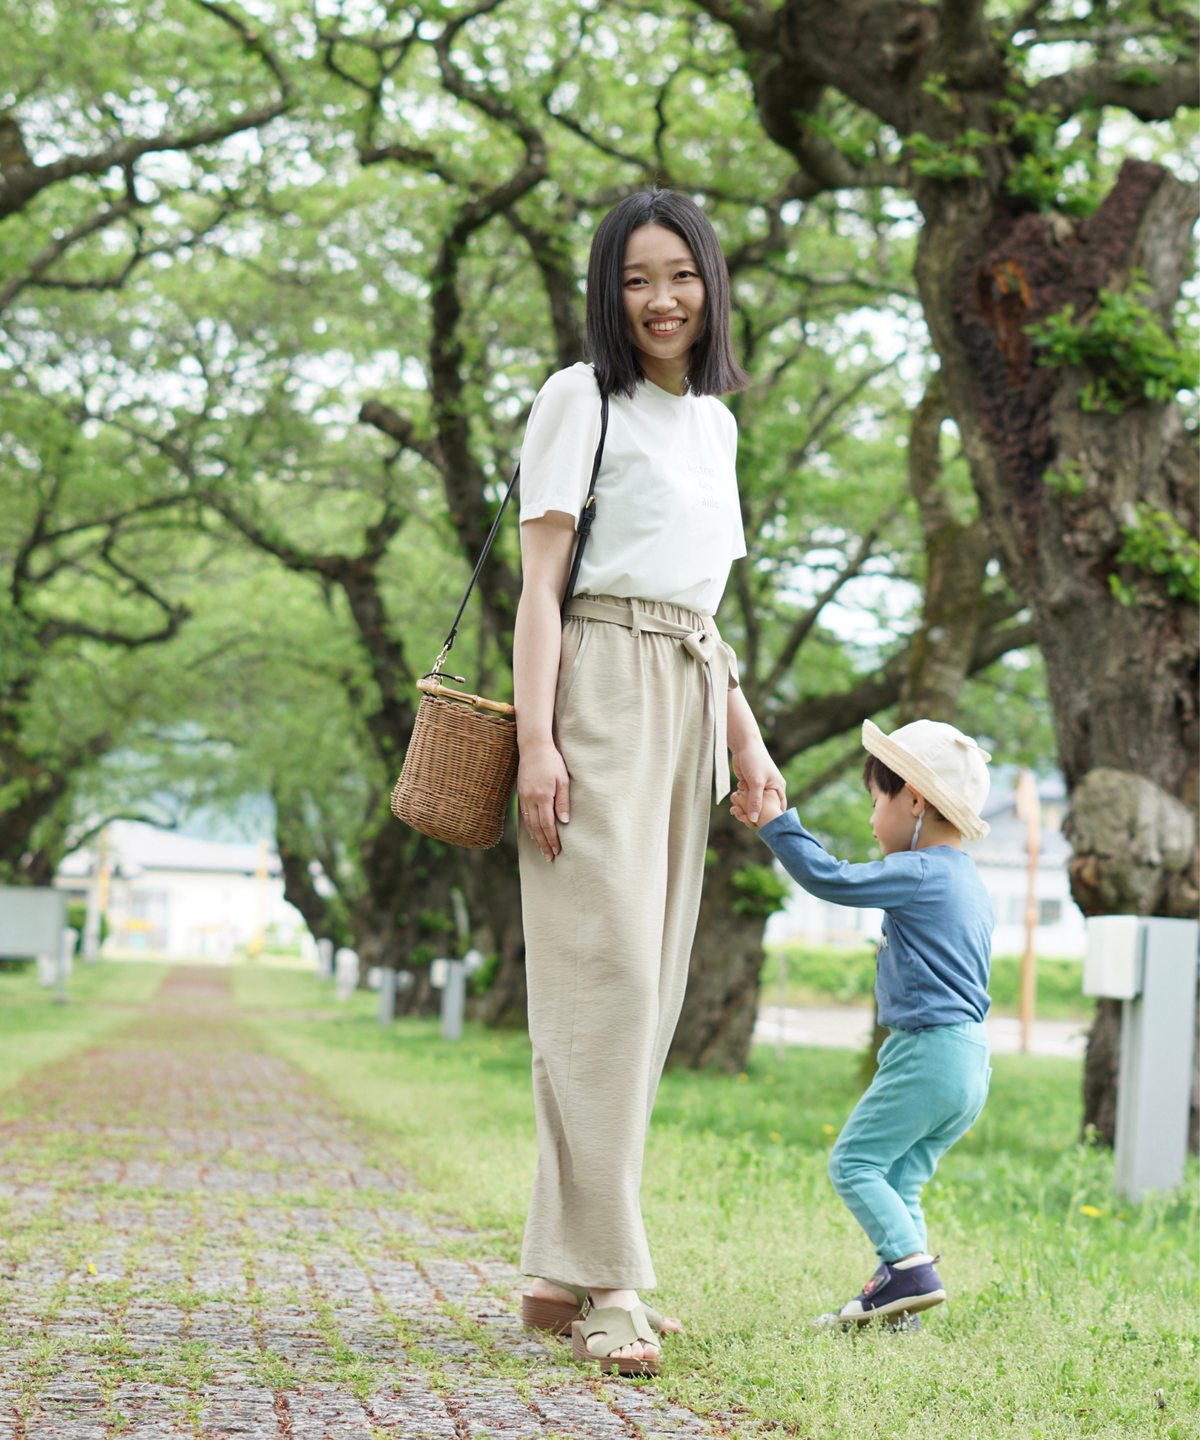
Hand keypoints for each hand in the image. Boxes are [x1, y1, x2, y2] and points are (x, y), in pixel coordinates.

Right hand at [517, 737, 569, 859]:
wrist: (533, 747)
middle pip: (536, 828)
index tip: (557, 850)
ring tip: (542, 850)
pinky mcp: (521, 794)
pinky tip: (534, 833)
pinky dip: (529, 827)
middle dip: (543, 844)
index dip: (552, 839)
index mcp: (542, 796)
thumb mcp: (563, 780)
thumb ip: (563, 802)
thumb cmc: (552, 761)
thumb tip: (564, 822)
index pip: (547, 825)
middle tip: (549, 857)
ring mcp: (524, 797)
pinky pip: (525, 815)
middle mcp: (530, 799)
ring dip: (535, 839)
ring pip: (529, 823)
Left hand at [730, 737, 786, 825]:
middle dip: (754, 816)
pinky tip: (733, 808)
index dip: (772, 819)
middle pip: (764, 809)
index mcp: (778, 789)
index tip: (762, 827)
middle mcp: (770, 790)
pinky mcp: (748, 786)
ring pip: (753, 805)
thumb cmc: (755, 760)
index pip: (778, 808)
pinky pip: (745, 800)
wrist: (743, 746)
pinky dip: (740, 804)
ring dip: (745, 811)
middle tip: (744, 820)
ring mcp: (758, 789)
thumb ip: (755, 801)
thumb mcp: (756, 782)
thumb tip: (753, 819)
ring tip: (736, 813)